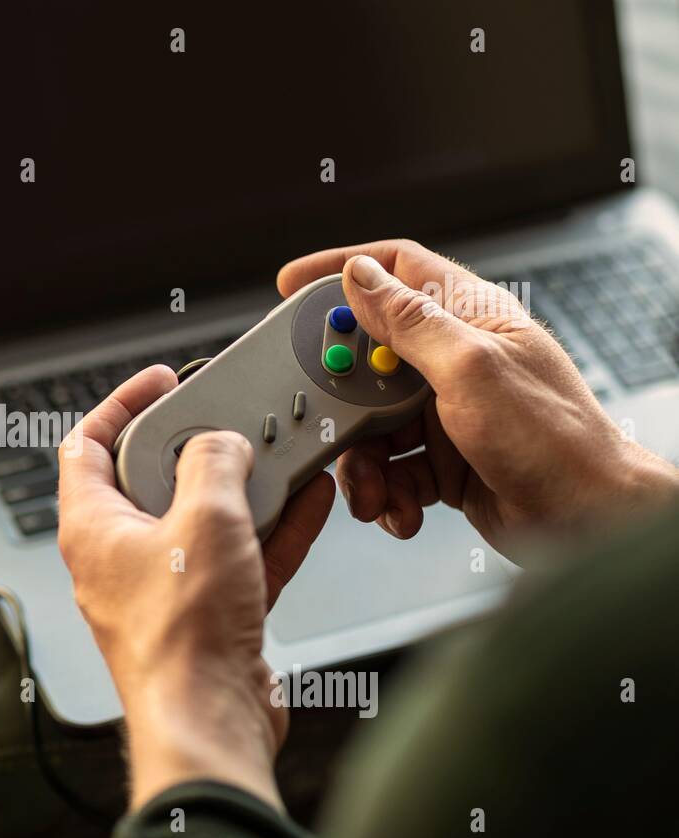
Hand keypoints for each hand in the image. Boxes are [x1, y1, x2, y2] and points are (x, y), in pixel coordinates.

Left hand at [57, 366, 334, 810]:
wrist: (211, 720)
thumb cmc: (183, 635)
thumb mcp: (204, 517)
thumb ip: (213, 461)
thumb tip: (222, 443)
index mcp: (92, 526)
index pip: (87, 444)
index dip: (120, 402)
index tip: (160, 380)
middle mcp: (118, 556)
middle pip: (151, 478)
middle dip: (198, 446)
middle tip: (232, 421)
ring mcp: (162, 588)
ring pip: (202, 519)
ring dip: (244, 488)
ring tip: (281, 455)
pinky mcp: (205, 615)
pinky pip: (238, 557)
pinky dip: (270, 530)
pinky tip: (308, 502)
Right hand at [278, 240, 677, 557]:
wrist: (590, 524)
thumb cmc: (554, 441)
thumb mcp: (470, 369)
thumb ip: (409, 323)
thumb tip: (361, 276)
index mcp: (470, 318)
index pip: (398, 269)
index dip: (343, 269)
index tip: (292, 284)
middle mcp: (456, 361)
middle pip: (368, 356)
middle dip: (342, 394)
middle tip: (328, 416)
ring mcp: (447, 413)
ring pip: (370, 422)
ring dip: (362, 461)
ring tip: (374, 487)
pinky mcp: (442, 461)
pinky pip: (389, 468)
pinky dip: (385, 492)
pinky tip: (400, 507)